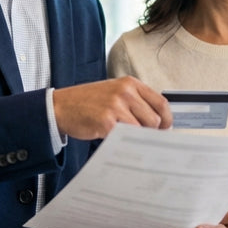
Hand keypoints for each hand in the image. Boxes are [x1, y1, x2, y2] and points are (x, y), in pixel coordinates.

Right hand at [53, 76, 171, 140]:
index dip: (167, 120)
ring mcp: (116, 105)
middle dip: (152, 133)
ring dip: (139, 139)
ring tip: (129, 141)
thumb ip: (134, 103)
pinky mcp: (107, 121)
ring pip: (143, 129)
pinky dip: (126, 144)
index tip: (165, 130)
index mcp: (130, 83)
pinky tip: (118, 143)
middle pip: (155, 119)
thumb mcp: (114, 93)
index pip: (161, 103)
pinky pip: (126, 137)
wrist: (60, 106)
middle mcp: (125, 91)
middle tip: (144, 140)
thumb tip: (156, 124)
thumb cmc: (87, 102)